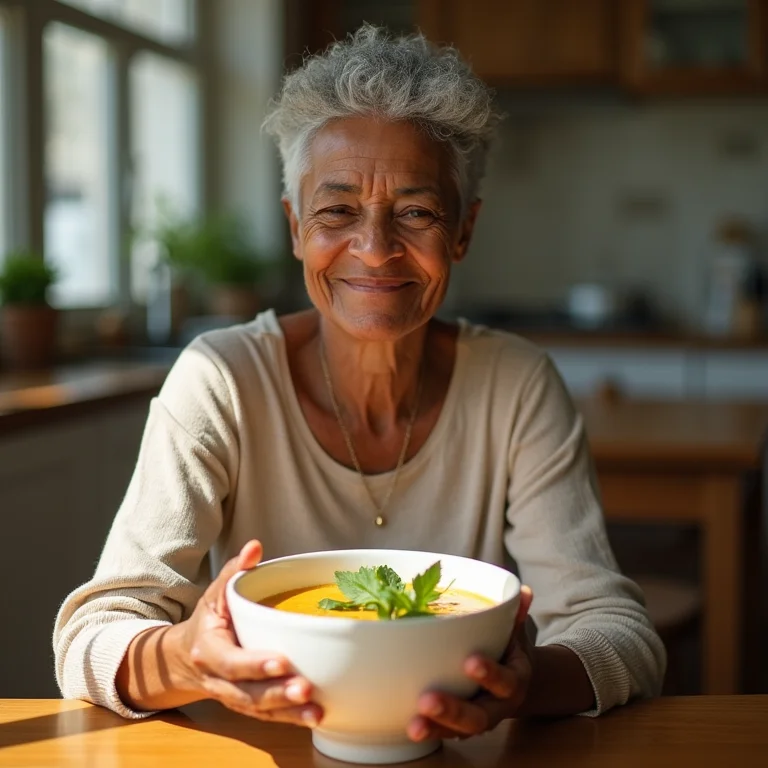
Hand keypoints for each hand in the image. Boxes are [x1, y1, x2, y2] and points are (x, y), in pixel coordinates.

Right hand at [172, 539, 323, 727]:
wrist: (185, 658)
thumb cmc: (208, 621)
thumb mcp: (215, 594)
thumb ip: (235, 572)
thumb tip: (255, 547)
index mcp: (209, 650)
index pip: (231, 661)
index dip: (254, 664)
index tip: (282, 661)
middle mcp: (218, 679)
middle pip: (247, 693)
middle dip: (277, 693)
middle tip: (306, 688)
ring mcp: (232, 697)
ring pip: (259, 710)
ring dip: (288, 712)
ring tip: (315, 709)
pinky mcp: (246, 706)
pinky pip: (267, 717)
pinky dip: (290, 720)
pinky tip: (314, 717)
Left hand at [407, 585, 533, 742]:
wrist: (515, 683)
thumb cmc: (508, 650)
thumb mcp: (516, 633)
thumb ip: (516, 614)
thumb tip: (522, 591)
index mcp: (514, 681)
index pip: (505, 681)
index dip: (490, 674)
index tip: (470, 661)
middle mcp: (498, 706)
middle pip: (479, 716)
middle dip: (453, 710)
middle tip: (427, 700)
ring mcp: (479, 719)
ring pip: (460, 730)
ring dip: (436, 727)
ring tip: (414, 724)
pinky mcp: (461, 726)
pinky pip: (446, 733)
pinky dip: (429, 731)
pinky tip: (409, 726)